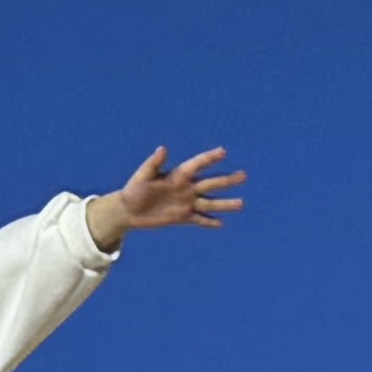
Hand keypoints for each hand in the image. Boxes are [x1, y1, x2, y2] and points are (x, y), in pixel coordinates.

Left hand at [94, 145, 248, 249]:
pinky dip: (209, 221)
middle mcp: (186, 188)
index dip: (209, 158)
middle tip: (244, 175)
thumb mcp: (142, 176)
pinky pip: (199, 219)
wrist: (128, 210)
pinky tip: (221, 223)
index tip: (223, 152)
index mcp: (177, 175)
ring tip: (241, 203)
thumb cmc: (133, 189)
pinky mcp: (182, 217)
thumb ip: (153, 163)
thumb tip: (163, 149)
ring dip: (225, 203)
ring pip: (209, 203)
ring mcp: (185, 203)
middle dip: (227, 180)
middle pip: (210, 183)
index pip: (197, 165)